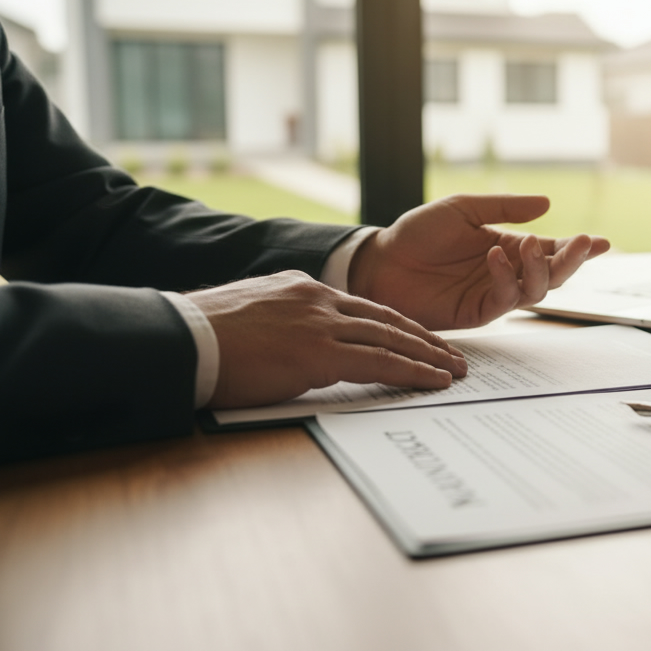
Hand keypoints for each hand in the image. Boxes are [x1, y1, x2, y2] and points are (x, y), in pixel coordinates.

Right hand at [187, 271, 467, 408]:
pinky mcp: (318, 352)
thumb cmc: (203, 339)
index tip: (420, 337)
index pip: (363, 306)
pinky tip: (434, 380)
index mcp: (302, 288)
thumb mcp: (252, 316)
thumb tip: (299, 344)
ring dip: (429, 356)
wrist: (178, 340)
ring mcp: (320, 323)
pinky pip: (380, 362)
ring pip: (391, 338)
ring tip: (455, 371)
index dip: (397, 324)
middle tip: (453, 354)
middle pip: (386, 318)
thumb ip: (284, 323)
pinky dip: (413, 371)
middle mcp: (317, 299)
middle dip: (424, 338)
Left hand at [348, 194, 610, 329]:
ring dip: (541, 268)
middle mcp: (507, 272)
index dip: (579, 247)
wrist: (381, 262)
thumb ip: (504, 208)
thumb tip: (547, 204)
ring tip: (528, 244)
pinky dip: (506, 278)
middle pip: (554, 273)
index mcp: (508, 247)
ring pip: (537, 290)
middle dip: (573, 260)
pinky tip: (495, 257)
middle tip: (582, 243)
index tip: (603, 242)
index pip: (552, 248)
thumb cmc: (417, 234)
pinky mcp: (478, 312)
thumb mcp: (463, 209)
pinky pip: (504, 299)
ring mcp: (494, 294)